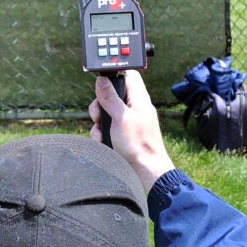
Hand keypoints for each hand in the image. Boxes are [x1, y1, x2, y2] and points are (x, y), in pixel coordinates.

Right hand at [90, 70, 175, 192]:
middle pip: (111, 95)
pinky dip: (102, 134)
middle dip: (100, 105)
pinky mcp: (123, 134)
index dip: (115, 75)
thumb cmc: (139, 145)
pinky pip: (108, 128)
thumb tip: (102, 80)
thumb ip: (110, 98)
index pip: (129, 75)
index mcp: (139, 98)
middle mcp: (134, 107)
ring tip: (103, 133)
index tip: (102, 84)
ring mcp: (128, 121)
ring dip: (99, 123)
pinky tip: (104, 142)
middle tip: (100, 116)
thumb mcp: (121, 117)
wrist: (146, 171)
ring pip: (106, 113)